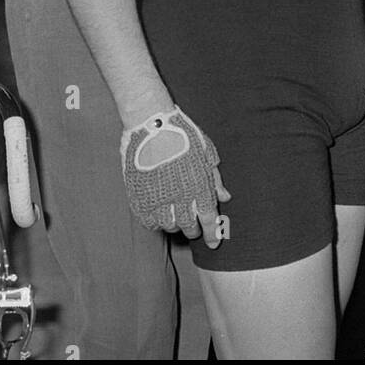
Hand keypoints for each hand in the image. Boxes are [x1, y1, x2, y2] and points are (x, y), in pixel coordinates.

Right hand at [121, 107, 230, 247]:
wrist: (150, 121)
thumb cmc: (182, 133)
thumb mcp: (205, 151)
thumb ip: (215, 177)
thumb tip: (225, 196)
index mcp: (199, 186)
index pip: (209, 220)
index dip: (213, 234)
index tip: (214, 242)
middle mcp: (179, 197)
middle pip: (189, 227)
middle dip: (194, 230)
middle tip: (194, 228)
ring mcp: (158, 198)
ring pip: (169, 226)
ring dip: (175, 225)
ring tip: (177, 217)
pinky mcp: (139, 196)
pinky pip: (149, 220)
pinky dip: (155, 221)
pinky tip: (159, 214)